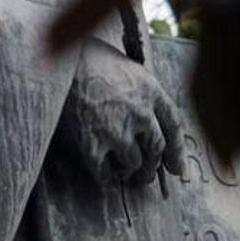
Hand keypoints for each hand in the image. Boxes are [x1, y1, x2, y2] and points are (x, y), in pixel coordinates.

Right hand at [55, 41, 186, 188]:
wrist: (62, 62)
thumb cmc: (93, 61)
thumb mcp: (130, 69)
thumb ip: (145, 94)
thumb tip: (153, 120)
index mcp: (151, 92)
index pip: (174, 126)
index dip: (177, 151)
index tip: (177, 168)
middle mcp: (140, 113)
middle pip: (157, 148)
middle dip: (153, 166)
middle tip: (146, 175)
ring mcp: (116, 130)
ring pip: (134, 163)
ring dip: (131, 172)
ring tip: (124, 173)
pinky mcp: (92, 143)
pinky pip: (105, 173)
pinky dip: (107, 179)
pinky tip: (105, 178)